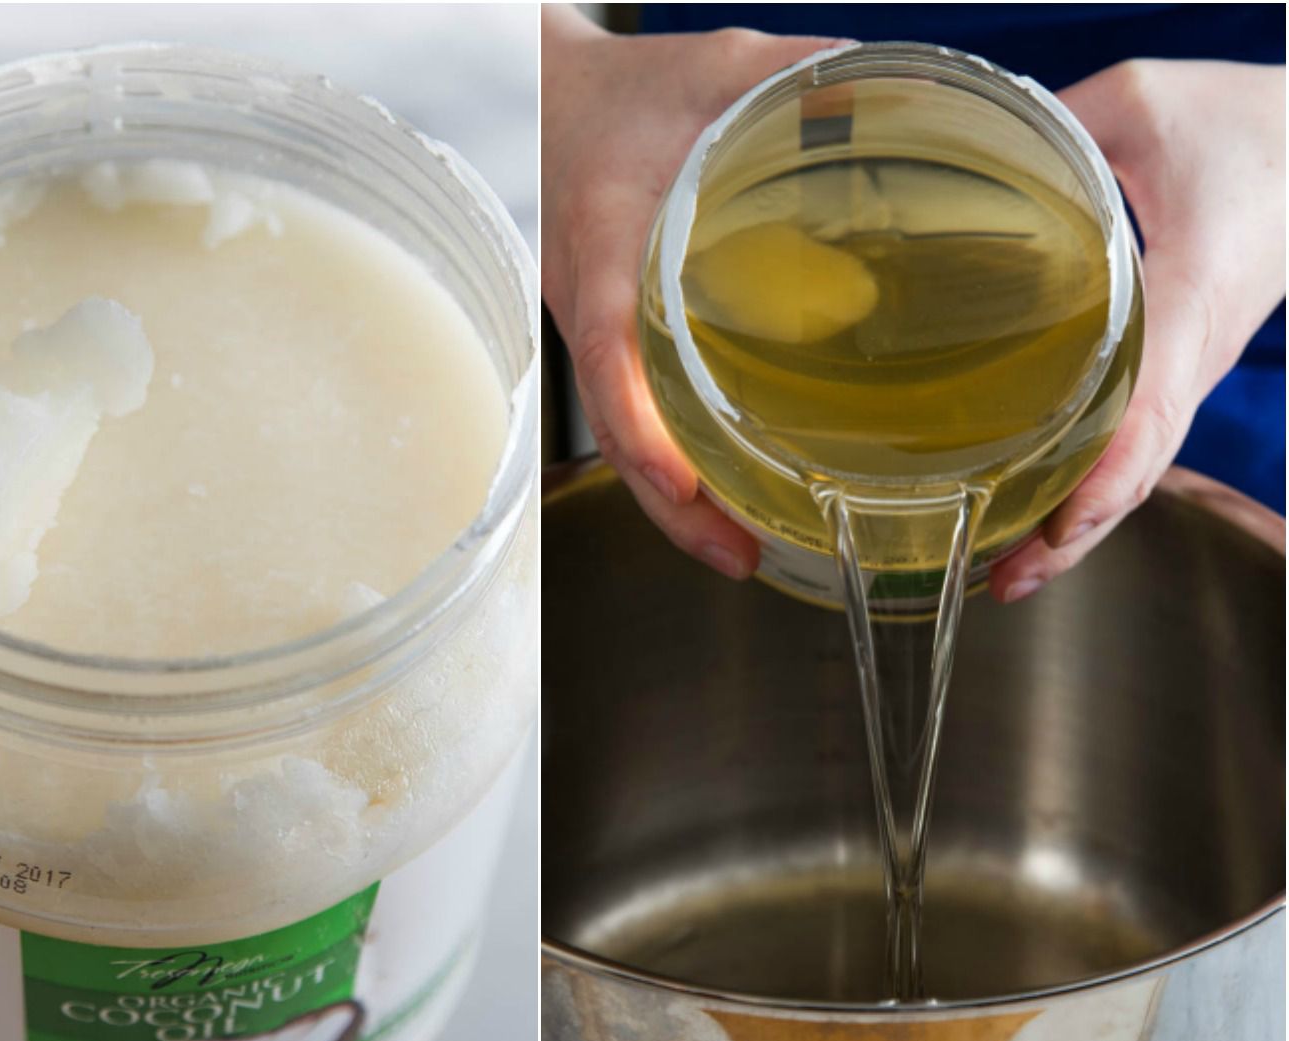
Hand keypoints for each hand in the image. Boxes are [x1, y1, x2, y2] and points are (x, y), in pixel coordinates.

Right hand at [542, 6, 844, 578]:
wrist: (547, 96)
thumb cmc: (624, 90)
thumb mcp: (720, 67)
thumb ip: (808, 77)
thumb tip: (911, 99)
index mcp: (605, 243)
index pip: (610, 353)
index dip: (641, 430)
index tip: (682, 486)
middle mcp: (589, 301)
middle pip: (614, 428)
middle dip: (669, 504)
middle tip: (737, 556)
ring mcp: (594, 326)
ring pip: (621, 434)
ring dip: (672, 501)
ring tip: (737, 550)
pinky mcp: (609, 333)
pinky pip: (632, 410)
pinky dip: (670, 461)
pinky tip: (720, 486)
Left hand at [989, 59, 1286, 602]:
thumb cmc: (1242, 124)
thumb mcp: (1141, 103)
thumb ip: (1052, 130)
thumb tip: (953, 158)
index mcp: (1192, 298)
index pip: (1150, 410)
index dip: (1102, 479)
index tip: (1054, 531)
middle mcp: (1192, 350)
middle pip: (1139, 468)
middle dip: (1073, 534)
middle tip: (1001, 581)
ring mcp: (1186, 364)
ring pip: (1136, 465)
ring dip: (1075, 522)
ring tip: (1001, 570)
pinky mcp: (1173, 361)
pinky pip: (1132, 436)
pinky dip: (1087, 481)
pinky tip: (1029, 505)